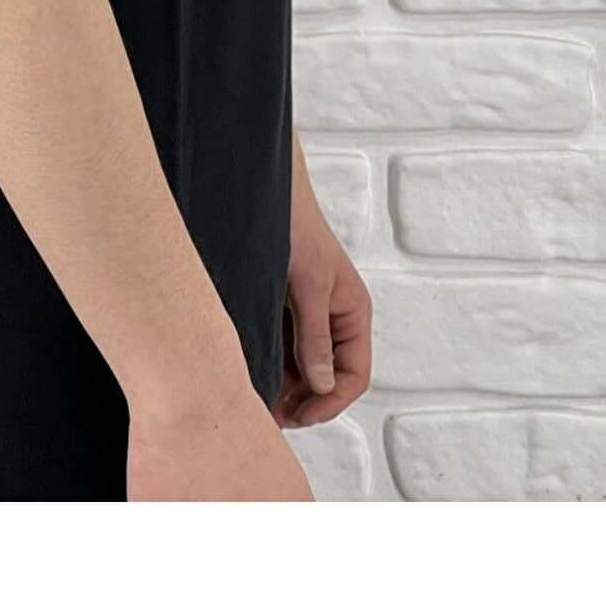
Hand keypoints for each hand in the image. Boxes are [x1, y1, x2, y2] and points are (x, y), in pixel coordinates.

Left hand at [270, 204, 371, 428]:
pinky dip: (269, 362)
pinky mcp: (282, 309)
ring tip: (256, 396)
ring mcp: (307, 315)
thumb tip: (322, 384)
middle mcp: (333, 318)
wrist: (263, 191)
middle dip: (302, 398)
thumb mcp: (309, 282)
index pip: (354, 374)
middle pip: (326, 376)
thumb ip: (315, 334)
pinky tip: (250, 368)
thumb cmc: (295, 225)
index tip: (300, 415)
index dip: (330, 401)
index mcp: (352, 312)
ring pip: (300, 365)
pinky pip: (282, 347)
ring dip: (283, 384)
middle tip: (271, 413)